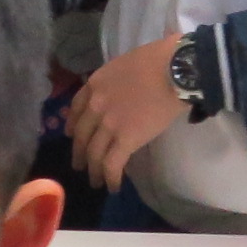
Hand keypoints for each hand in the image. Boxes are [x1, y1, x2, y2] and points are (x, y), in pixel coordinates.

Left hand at [69, 37, 190, 192]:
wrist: (174, 70)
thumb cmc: (157, 60)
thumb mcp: (124, 64)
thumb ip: (114, 81)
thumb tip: (121, 92)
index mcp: (95, 84)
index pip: (75, 109)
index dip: (73, 125)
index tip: (72, 136)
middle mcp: (95, 105)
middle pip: (81, 136)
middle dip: (79, 154)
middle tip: (80, 166)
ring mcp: (109, 124)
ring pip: (93, 154)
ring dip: (93, 171)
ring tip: (96, 182)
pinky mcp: (126, 140)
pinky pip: (111, 165)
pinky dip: (110, 178)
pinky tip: (113, 186)